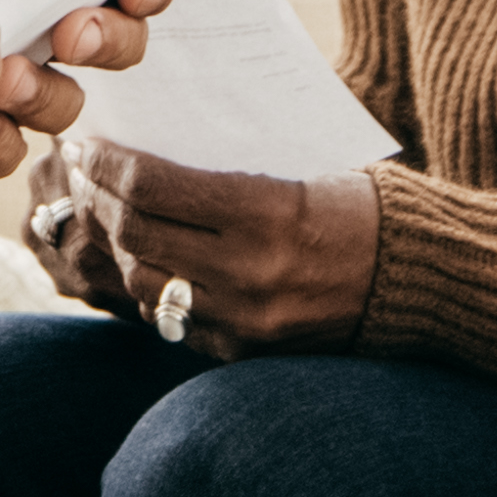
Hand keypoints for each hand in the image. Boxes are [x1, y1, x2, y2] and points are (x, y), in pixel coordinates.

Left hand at [54, 137, 375, 360]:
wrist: (411, 278)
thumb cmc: (354, 208)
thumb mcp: (295, 173)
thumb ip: (219, 174)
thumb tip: (139, 155)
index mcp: (265, 211)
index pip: (152, 187)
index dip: (107, 165)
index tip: (90, 147)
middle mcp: (249, 269)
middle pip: (136, 235)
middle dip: (99, 201)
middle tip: (85, 178)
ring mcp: (244, 317)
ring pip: (144, 284)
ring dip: (118, 248)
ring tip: (109, 218)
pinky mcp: (243, 349)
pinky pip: (173, 320)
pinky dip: (154, 288)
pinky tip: (149, 259)